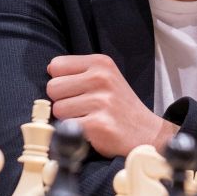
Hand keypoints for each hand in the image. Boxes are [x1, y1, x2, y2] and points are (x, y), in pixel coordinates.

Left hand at [46, 54, 177, 157]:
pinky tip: (93, 130)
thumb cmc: (120, 105)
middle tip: (84, 107)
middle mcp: (101, 78)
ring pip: (58, 109)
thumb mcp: (106, 77)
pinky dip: (76, 132)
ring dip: (69, 118)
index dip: (61, 81)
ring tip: (90, 118)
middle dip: (63, 100)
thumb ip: (79, 71)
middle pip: (53, 88)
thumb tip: (49, 71)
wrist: (147, 132)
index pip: (56, 65)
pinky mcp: (98, 124)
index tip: (77, 90)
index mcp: (101, 63)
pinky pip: (67, 127)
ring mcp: (101, 101)